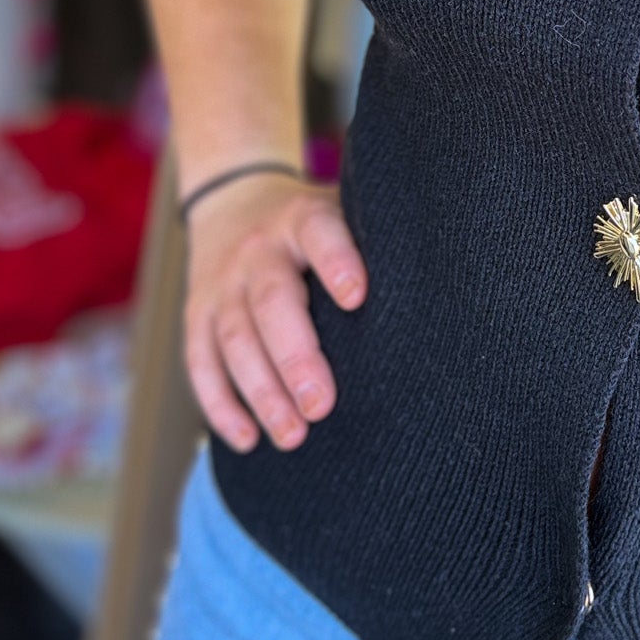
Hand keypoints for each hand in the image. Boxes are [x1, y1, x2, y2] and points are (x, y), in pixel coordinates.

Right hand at [182, 173, 366, 453]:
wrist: (235, 201)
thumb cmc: (314, 225)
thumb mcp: (343, 212)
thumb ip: (376, 242)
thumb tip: (443, 290)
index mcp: (302, 219)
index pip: (319, 233)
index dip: (337, 261)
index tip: (358, 297)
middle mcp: (258, 250)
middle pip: (271, 302)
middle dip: (295, 357)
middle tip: (322, 405)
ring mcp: (222, 283)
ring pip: (233, 339)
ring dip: (261, 392)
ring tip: (293, 435)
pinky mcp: (196, 314)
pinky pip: (200, 362)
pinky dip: (220, 404)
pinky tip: (248, 438)